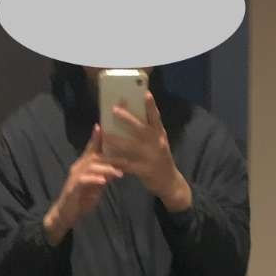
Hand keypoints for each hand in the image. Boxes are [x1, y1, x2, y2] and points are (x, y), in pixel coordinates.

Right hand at [43, 126, 121, 244]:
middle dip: (111, 157)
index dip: (97, 138)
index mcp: (84, 165)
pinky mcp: (73, 188)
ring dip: (106, 169)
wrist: (66, 214)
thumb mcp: (96, 185)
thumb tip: (117, 168)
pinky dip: (94, 180)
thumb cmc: (81, 199)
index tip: (103, 126)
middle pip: (95, 157)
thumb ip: (105, 175)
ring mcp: (75, 177)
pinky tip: (104, 181)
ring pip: (91, 167)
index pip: (92, 149)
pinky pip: (84, 181)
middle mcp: (78, 167)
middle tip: (127, 159)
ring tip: (119, 172)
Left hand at [105, 93, 191, 211]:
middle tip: (115, 109)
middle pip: (141, 129)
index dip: (151, 106)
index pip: (156, 118)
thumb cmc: (161, 159)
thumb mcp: (160, 143)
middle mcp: (157, 144)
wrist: (170, 183)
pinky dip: (115, 161)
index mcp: (160, 135)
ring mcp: (151, 157)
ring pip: (131, 146)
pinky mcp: (144, 170)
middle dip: (128, 118)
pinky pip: (126, 164)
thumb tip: (137, 116)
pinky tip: (105, 158)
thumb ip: (151, 131)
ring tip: (104, 134)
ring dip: (116, 140)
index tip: (146, 93)